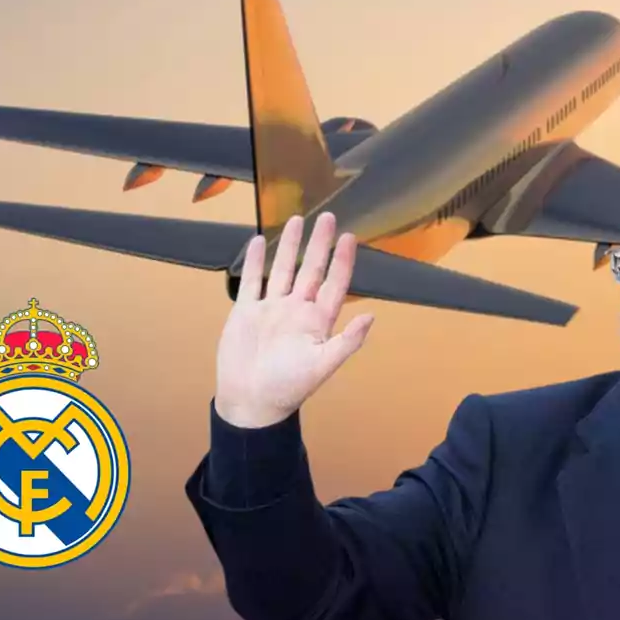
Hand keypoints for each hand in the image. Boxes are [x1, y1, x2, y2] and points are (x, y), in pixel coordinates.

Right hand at [215, 212, 374, 427]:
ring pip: (282, 269)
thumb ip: (347, 341)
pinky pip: (252, 282)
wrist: (250, 402)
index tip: (349, 237)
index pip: (335, 283)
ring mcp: (272, 309)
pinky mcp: (247, 312)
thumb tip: (372, 317)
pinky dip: (255, 262)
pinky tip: (259, 242)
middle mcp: (297, 310)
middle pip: (311, 269)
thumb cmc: (288, 388)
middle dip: (319, 244)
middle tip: (328, 218)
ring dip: (289, 246)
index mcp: (318, 321)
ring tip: (296, 220)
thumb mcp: (323, 365)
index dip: (342, 261)